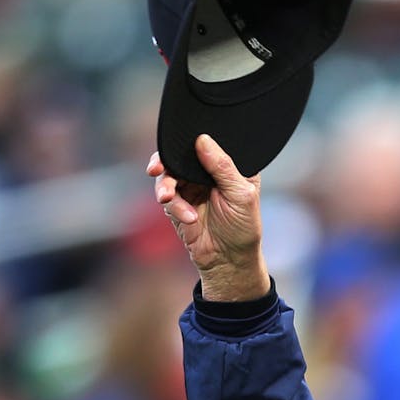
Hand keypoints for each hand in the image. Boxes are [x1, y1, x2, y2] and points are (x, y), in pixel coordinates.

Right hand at [148, 134, 270, 300]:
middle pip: (180, 155)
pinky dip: (173, 206)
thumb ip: (222, 167)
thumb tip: (202, 140)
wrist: (229, 260)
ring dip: (165, 186)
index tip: (178, 141)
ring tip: (167, 198)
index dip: (191, 139)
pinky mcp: (177, 204)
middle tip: (156, 168)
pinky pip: (166, 197)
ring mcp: (190, 187)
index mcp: (228, 164)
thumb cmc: (243, 227)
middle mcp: (206, 172)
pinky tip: (188, 217)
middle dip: (164, 160)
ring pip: (168, 175)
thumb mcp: (241, 195)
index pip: (208, 143)